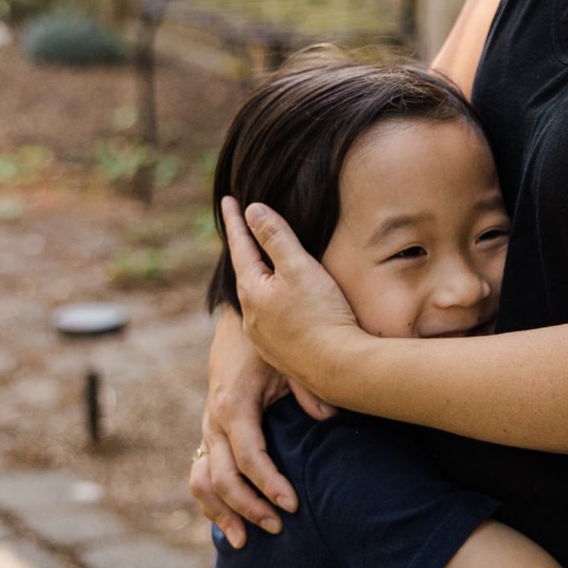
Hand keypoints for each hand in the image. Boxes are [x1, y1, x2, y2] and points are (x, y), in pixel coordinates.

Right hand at [190, 311, 297, 546]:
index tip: (293, 506)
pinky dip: (212, 501)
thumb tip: (328, 417)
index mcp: (234, 405)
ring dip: (221, 513)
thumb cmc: (268, 342)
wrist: (239, 319)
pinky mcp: (210, 433)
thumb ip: (307, 387)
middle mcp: (214, 421)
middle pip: (221, 478)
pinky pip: (201, 474)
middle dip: (248, 507)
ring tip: (244, 542)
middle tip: (278, 528)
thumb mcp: (289, 357)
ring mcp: (208, 429)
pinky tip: (230, 524)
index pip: (248, 458)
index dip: (269, 485)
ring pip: (202, 481)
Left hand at [222, 198, 363, 398]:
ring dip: (260, 282)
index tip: (228, 199)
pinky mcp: (281, 355)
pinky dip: (275, 307)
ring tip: (263, 270)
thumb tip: (252, 210)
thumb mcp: (298, 266)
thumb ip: (275, 236)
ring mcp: (264, 338)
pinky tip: (284, 309)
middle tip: (242, 232)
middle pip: (246, 274)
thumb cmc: (321, 314)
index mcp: (252, 290)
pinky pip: (272, 322)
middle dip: (246, 252)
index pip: (240, 246)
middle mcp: (251, 316)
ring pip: (258, 301)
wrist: (339, 368)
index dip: (236, 221)